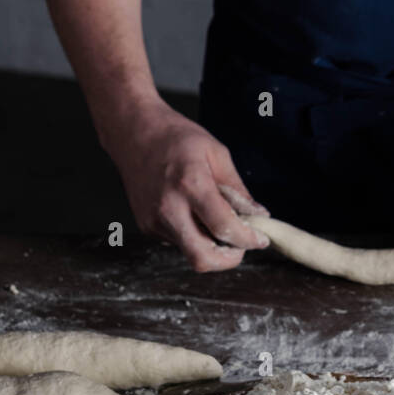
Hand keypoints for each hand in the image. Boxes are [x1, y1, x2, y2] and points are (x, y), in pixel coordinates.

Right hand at [104, 98, 270, 272]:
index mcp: (191, 185)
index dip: (248, 239)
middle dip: (228, 260)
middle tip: (241, 246)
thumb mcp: (216, 153)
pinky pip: (177, 242)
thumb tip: (258, 215)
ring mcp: (154, 221)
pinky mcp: (146, 227)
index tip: (261, 239)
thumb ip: (238, 189)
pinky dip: (194, 236)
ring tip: (219, 222)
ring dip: (211, 246)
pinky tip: (195, 214)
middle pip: (202, 258)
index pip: (224, 227)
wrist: (132, 134)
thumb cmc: (176, 138)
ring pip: (190, 252)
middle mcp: (169, 208)